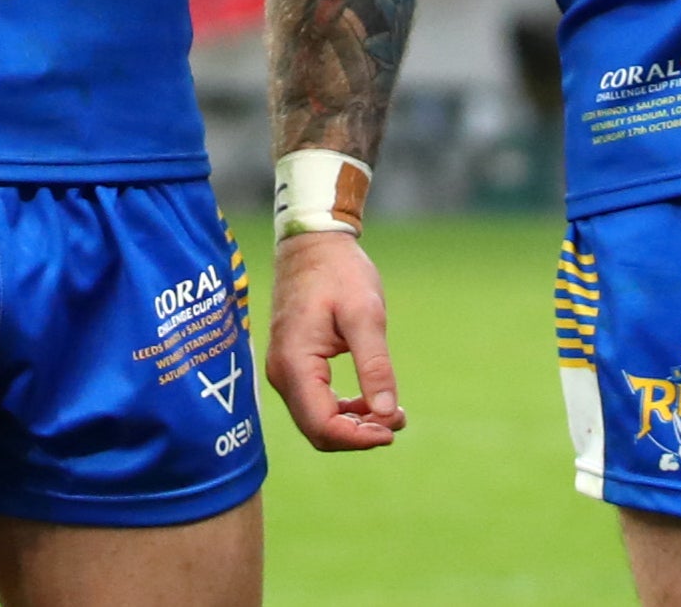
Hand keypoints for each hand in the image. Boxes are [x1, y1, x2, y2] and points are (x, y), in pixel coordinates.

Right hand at [264, 227, 404, 450]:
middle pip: (318, 430)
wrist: (312, 243)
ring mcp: (285, 370)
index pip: (322, 425)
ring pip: (317, 420)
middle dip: (359, 435)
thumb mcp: (365, 314)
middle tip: (398, 421)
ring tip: (393, 414)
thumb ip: (375, 365)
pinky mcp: (293, 365)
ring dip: (354, 426)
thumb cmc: (338, 272)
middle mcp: (282, 372)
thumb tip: (387, 414)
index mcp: (295, 363)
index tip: (394, 429)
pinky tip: (371, 401)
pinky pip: (316, 403)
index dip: (359, 438)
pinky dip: (344, 412)